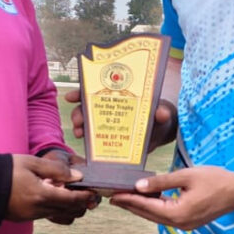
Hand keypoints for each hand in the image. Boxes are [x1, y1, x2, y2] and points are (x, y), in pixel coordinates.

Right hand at [6, 154, 97, 223]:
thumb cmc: (6, 170)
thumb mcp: (32, 163)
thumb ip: (56, 170)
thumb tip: (78, 176)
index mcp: (42, 195)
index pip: (72, 200)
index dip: (86, 197)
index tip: (94, 192)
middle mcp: (38, 209)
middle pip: (69, 211)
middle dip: (82, 204)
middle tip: (90, 195)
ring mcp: (31, 216)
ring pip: (59, 215)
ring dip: (69, 208)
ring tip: (73, 195)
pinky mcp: (24, 218)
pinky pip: (47, 215)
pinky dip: (56, 209)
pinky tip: (55, 197)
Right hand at [64, 91, 178, 152]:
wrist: (161, 131)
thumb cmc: (160, 115)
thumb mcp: (162, 112)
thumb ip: (162, 112)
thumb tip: (161, 113)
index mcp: (120, 95)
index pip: (97, 89)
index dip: (82, 91)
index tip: (72, 97)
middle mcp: (111, 106)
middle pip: (88, 106)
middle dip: (79, 112)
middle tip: (78, 120)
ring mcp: (109, 122)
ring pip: (88, 122)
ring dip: (81, 126)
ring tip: (79, 132)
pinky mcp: (111, 137)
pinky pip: (95, 139)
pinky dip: (88, 141)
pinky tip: (85, 144)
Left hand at [109, 165, 233, 229]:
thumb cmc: (215, 180)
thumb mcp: (185, 176)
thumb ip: (161, 182)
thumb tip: (138, 186)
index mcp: (177, 213)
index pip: (146, 206)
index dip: (128, 199)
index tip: (113, 194)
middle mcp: (179, 223)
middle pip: (148, 214)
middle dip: (130, 205)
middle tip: (112, 196)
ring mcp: (185, 224)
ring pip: (156, 216)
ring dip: (141, 207)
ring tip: (125, 197)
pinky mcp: (189, 221)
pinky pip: (166, 216)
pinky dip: (154, 207)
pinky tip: (147, 198)